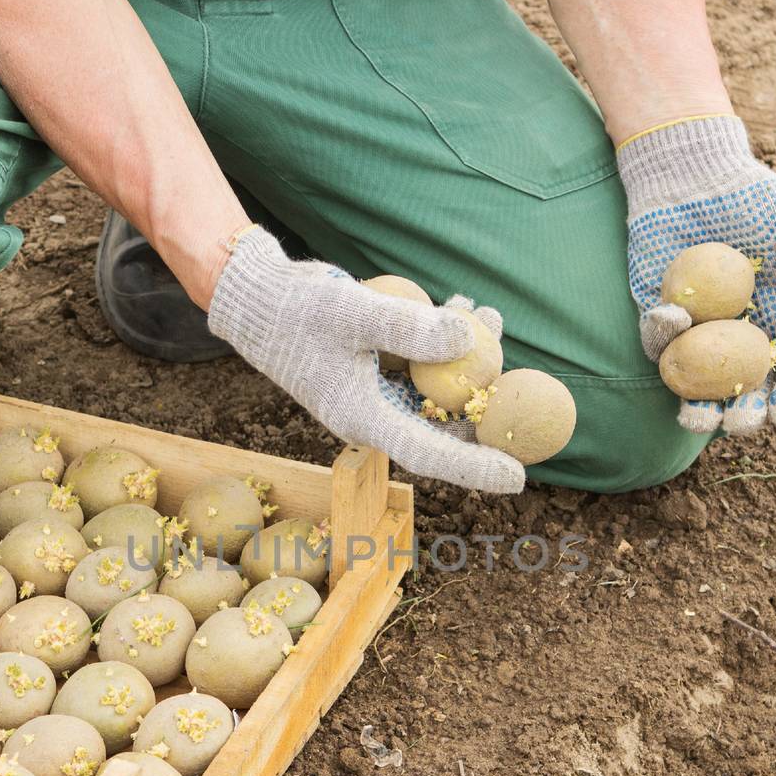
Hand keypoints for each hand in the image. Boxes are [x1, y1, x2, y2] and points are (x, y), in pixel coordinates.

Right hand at [207, 228, 524, 493]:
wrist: (256, 298)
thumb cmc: (294, 311)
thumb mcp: (352, 314)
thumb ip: (409, 328)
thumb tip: (468, 337)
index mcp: (365, 419)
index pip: (430, 454)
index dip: (476, 468)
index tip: (520, 477)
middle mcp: (375, 414)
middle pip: (444, 426)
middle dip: (486, 402)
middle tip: (518, 371)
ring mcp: (377, 393)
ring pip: (439, 391)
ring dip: (471, 361)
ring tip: (492, 315)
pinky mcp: (377, 370)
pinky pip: (425, 367)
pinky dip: (447, 342)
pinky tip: (463, 305)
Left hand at [619, 115, 775, 434]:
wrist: (692, 176)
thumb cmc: (752, 196)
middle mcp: (741, 335)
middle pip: (747, 388)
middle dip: (746, 414)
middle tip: (743, 424)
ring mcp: (698, 332)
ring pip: (699, 383)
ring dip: (698, 408)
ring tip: (697, 419)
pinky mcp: (658, 317)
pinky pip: (659, 341)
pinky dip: (663, 339)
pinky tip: (672, 323)